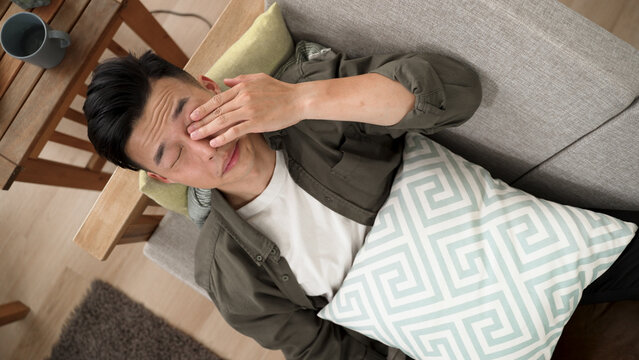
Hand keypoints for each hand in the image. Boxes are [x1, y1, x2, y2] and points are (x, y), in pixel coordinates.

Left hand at [188, 73, 302, 147]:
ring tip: (196, 137)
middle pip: (217, 110)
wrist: (298, 100)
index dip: (203, 108)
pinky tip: (214, 143)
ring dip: (207, 129)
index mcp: (242, 87)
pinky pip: (236, 131)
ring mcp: (249, 110)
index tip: (192, 115)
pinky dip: (223, 137)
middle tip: (188, 129)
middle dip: (201, 121)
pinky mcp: (256, 122)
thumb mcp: (259, 78)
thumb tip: (224, 81)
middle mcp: (243, 98)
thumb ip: (240, 80)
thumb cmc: (280, 90)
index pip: (217, 99)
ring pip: (222, 120)